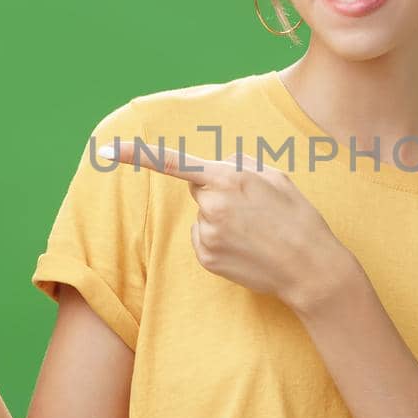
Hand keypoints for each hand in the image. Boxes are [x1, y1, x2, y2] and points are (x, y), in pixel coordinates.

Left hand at [103, 139, 350, 312]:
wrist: (311, 268)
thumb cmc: (298, 218)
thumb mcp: (276, 177)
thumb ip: (241, 164)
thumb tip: (218, 167)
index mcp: (228, 177)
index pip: (174, 163)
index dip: (137, 155)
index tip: (106, 150)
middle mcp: (212, 205)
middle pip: (199, 190)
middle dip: (218, 193)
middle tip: (254, 208)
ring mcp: (208, 233)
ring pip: (203, 217)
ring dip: (222, 220)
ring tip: (255, 232)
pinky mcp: (207, 258)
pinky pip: (204, 240)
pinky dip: (220, 242)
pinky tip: (246, 249)